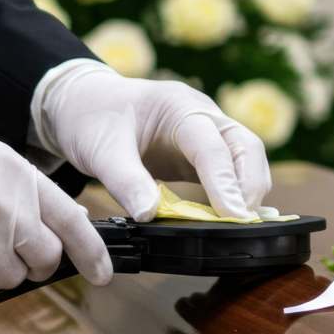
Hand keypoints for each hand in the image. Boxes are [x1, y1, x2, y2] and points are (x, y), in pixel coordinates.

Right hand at [0, 100, 113, 298]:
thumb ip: (15, 183)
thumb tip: (46, 216)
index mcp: (15, 172)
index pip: (72, 221)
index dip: (91, 252)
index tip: (102, 272)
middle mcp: (4, 203)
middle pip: (44, 258)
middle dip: (32, 265)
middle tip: (7, 256)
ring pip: (9, 279)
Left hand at [34, 61, 270, 221]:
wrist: (83, 105)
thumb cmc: (92, 120)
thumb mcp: (100, 150)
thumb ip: (125, 181)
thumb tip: (150, 215)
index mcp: (178, 106)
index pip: (212, 146)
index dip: (225, 182)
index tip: (233, 216)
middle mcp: (202, 116)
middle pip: (246, 148)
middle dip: (250, 187)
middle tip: (243, 224)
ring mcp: (206, 134)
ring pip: (245, 161)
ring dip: (246, 193)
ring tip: (237, 228)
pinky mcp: (200, 156)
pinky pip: (228, 175)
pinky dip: (232, 197)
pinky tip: (225, 222)